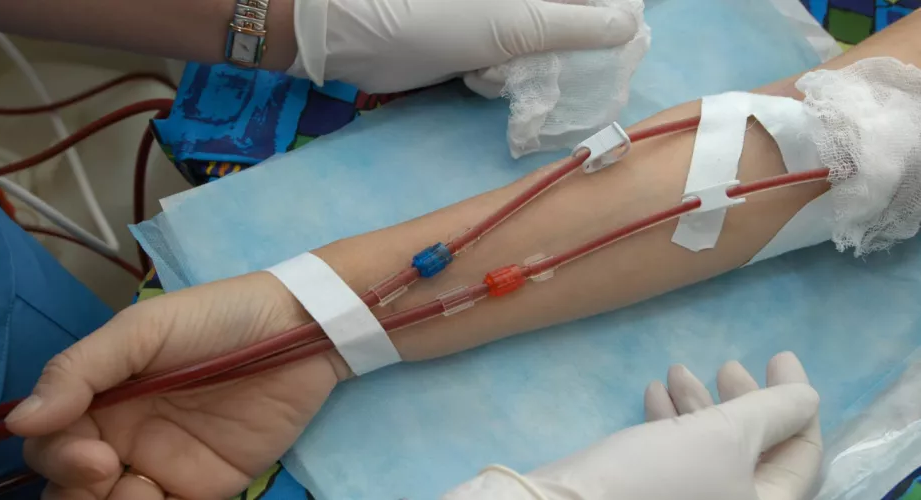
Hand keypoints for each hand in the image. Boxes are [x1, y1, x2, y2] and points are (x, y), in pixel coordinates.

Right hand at [4, 272, 345, 498]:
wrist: (300, 332)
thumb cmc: (218, 319)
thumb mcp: (143, 330)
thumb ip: (81, 370)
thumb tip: (19, 421)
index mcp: (102, 397)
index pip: (51, 441)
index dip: (57, 456)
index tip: (92, 454)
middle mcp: (124, 436)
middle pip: (70, 485)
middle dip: (75, 491)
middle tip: (109, 472)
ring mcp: (163, 466)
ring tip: (143, 490)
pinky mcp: (204, 489)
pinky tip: (162, 498)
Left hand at [288, 0, 637, 92]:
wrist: (355, 32)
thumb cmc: (435, 13)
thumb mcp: (516, 19)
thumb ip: (578, 23)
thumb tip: (630, 26)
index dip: (613, 15)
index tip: (622, 42)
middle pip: (571, 18)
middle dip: (569, 48)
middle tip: (555, 70)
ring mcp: (498, 14)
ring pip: (544, 45)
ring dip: (534, 67)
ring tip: (500, 70)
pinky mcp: (476, 39)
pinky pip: (512, 61)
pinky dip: (504, 76)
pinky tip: (479, 76)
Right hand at [444, 352, 822, 499]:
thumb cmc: (659, 475)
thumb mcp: (724, 436)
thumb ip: (772, 410)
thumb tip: (805, 394)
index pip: (802, 455)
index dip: (796, 401)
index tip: (778, 355)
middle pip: (759, 452)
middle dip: (743, 401)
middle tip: (727, 364)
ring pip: (715, 451)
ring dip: (700, 405)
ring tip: (679, 369)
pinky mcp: (659, 496)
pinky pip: (680, 457)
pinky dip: (672, 424)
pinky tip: (653, 393)